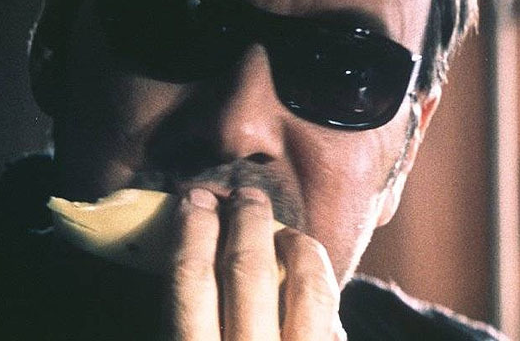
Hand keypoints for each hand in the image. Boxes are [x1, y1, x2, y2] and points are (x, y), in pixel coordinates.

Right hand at [166, 187, 346, 340]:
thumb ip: (184, 320)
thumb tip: (189, 258)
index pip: (192, 277)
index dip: (193, 229)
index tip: (194, 201)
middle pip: (250, 269)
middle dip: (247, 219)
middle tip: (246, 196)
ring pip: (309, 288)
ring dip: (297, 246)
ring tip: (287, 234)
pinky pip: (336, 323)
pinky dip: (322, 291)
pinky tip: (308, 280)